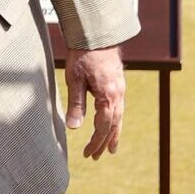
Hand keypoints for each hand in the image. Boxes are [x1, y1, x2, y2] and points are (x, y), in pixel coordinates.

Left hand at [64, 45, 124, 159]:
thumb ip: (76, 105)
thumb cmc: (82, 57)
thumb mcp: (74, 81)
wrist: (97, 36)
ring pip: (119, 118)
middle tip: (96, 157)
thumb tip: (74, 128)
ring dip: (113, 135)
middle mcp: (118, 95)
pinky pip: (119, 109)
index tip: (87, 154)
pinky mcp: (119, 86)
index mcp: (108, 95)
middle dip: (104, 142)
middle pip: (113, 125)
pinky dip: (116, 122)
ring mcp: (121, 90)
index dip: (95, 141)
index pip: (103, 126)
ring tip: (109, 149)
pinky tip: (111, 127)